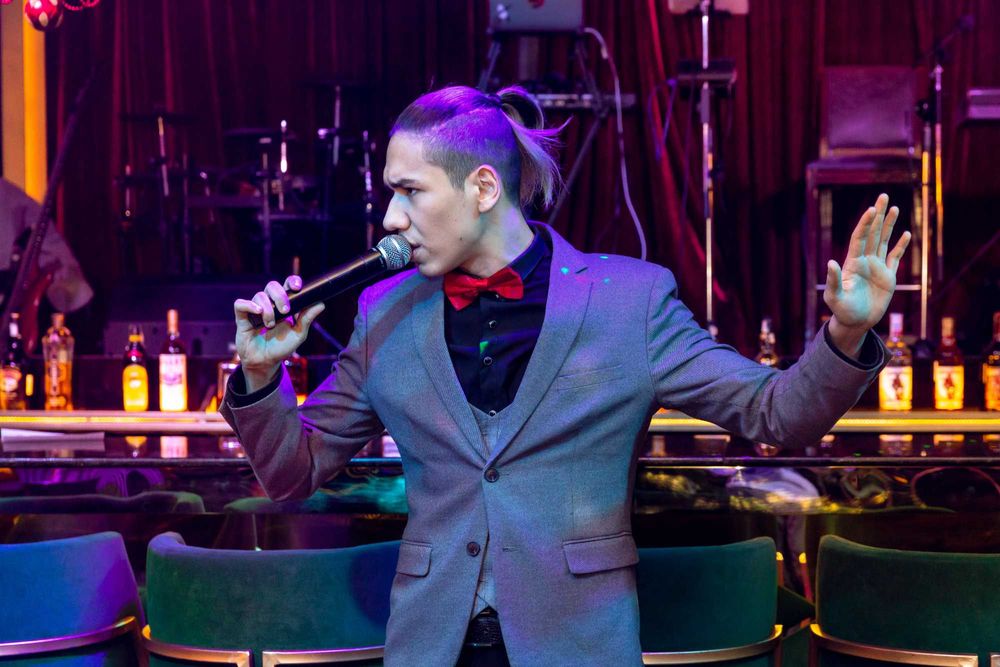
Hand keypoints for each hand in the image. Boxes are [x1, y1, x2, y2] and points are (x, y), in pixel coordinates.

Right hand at [233, 275, 324, 389]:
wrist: (266, 362)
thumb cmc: (282, 347)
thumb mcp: (298, 334)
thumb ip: (307, 319)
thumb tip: (321, 304)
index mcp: (284, 304)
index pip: (287, 285)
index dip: (292, 281)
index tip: (297, 287)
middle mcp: (269, 304)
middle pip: (272, 286)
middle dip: (280, 296)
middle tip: (286, 311)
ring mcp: (255, 309)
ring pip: (259, 296)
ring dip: (268, 310)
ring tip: (271, 325)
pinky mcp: (242, 318)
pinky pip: (240, 304)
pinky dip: (249, 305)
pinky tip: (258, 312)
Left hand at [824, 193, 910, 352]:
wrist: (855, 322)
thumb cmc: (842, 311)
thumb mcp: (835, 297)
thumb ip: (833, 280)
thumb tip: (831, 263)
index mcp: (852, 263)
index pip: (860, 238)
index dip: (865, 223)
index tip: (871, 209)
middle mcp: (864, 261)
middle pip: (872, 233)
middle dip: (878, 215)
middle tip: (883, 196)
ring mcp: (877, 267)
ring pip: (884, 241)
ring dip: (889, 225)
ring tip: (894, 208)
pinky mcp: (888, 276)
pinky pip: (895, 257)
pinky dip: (900, 246)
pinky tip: (906, 234)